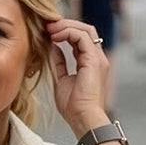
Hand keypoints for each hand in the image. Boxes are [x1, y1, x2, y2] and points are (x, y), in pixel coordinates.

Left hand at [45, 17, 109, 134]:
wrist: (83, 119)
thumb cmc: (74, 107)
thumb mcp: (62, 80)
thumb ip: (60, 63)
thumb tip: (54, 47)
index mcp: (90, 63)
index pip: (80, 39)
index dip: (65, 32)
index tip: (48, 33)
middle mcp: (97, 58)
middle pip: (85, 30)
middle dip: (66, 25)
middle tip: (48, 26)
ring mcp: (97, 58)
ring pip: (85, 29)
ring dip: (66, 26)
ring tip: (50, 29)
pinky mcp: (94, 60)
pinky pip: (82, 36)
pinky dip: (68, 32)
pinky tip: (55, 37)